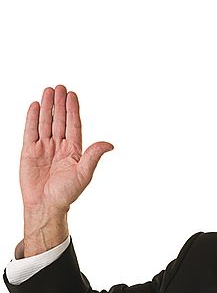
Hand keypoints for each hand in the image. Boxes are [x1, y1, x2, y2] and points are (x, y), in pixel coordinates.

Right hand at [20, 85, 112, 214]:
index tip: (72, 95)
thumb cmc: (66, 194)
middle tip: (60, 87)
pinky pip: (31, 131)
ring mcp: (44, 148)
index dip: (73, 110)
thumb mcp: (84, 174)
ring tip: (48, 90)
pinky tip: (35, 105)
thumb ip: (93, 156)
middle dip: (60, 104)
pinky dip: (32, 118)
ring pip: (46, 122)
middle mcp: (59, 147)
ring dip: (48, 107)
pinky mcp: (29, 151)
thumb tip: (110, 144)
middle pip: (60, 120)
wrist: (46, 205)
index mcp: (73, 151)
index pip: (74, 125)